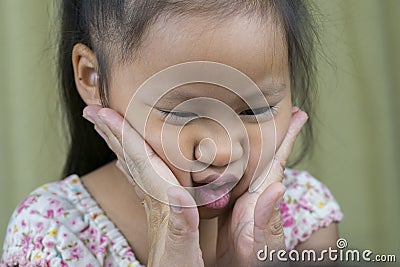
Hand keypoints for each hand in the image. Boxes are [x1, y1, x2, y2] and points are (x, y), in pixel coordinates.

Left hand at [83, 105, 203, 266]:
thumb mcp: (184, 251)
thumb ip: (182, 225)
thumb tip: (178, 195)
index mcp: (161, 205)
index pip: (139, 163)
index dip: (123, 137)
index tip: (104, 114)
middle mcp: (154, 203)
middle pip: (129, 162)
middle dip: (112, 134)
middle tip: (93, 111)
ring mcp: (155, 208)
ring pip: (132, 170)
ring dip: (118, 147)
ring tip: (106, 128)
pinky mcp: (160, 216)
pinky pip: (141, 183)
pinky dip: (132, 168)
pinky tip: (126, 163)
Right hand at [216, 106, 307, 265]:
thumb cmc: (251, 263)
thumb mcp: (260, 246)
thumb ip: (267, 220)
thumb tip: (277, 187)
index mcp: (262, 196)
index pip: (278, 160)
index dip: (288, 138)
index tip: (300, 115)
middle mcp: (253, 191)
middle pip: (264, 155)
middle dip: (271, 131)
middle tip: (273, 106)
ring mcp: (240, 196)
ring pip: (246, 162)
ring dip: (251, 140)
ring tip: (249, 121)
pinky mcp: (226, 203)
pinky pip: (227, 175)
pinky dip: (228, 160)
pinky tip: (226, 153)